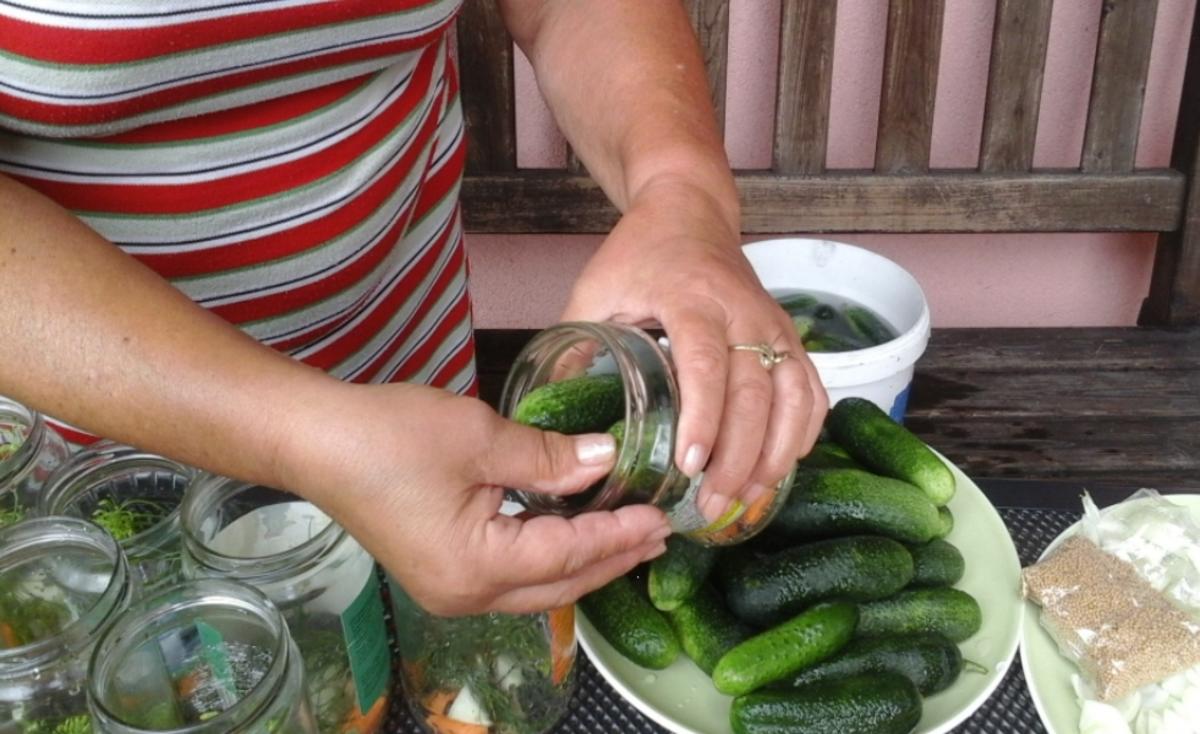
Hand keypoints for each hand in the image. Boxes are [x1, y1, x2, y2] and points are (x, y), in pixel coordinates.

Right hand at [278, 379, 670, 615]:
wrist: (314, 439)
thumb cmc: (389, 435)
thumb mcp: (479, 438)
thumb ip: (549, 457)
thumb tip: (606, 460)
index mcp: (477, 568)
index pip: (568, 555)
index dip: (618, 534)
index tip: (660, 516)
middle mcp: (466, 595)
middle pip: (558, 585)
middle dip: (611, 560)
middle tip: (659, 535)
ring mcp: (449, 589)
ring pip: (537, 587)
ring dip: (584, 562)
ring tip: (628, 538)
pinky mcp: (439, 572)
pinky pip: (512, 577)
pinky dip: (550, 558)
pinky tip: (570, 536)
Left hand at [562, 178, 827, 519]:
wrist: (690, 213)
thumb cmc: (639, 254)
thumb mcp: (594, 290)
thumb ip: (573, 349)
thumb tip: (551, 416)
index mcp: (692, 299)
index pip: (707, 365)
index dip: (703, 419)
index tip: (689, 466)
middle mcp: (744, 313)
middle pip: (755, 393)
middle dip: (738, 457)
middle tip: (709, 505)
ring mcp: (774, 325)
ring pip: (794, 397)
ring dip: (775, 454)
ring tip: (745, 500)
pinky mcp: (790, 337)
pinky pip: (811, 391)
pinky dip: (803, 433)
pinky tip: (779, 468)